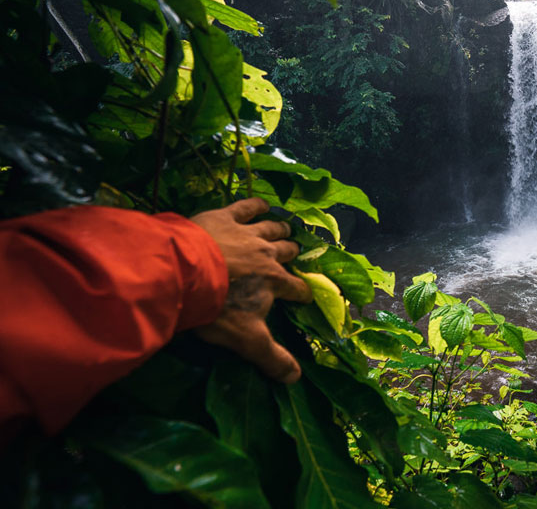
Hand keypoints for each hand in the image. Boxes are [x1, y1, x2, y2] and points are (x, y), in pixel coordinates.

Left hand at [190, 198, 309, 382]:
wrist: (185, 273)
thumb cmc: (217, 308)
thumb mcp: (246, 338)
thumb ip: (271, 358)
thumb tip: (296, 379)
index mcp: (275, 282)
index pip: (296, 288)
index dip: (302, 293)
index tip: (304, 296)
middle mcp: (267, 254)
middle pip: (286, 252)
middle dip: (291, 254)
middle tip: (294, 254)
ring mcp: (246, 233)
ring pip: (271, 228)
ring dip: (280, 229)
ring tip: (285, 228)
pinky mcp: (225, 217)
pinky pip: (246, 207)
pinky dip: (255, 205)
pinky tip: (261, 203)